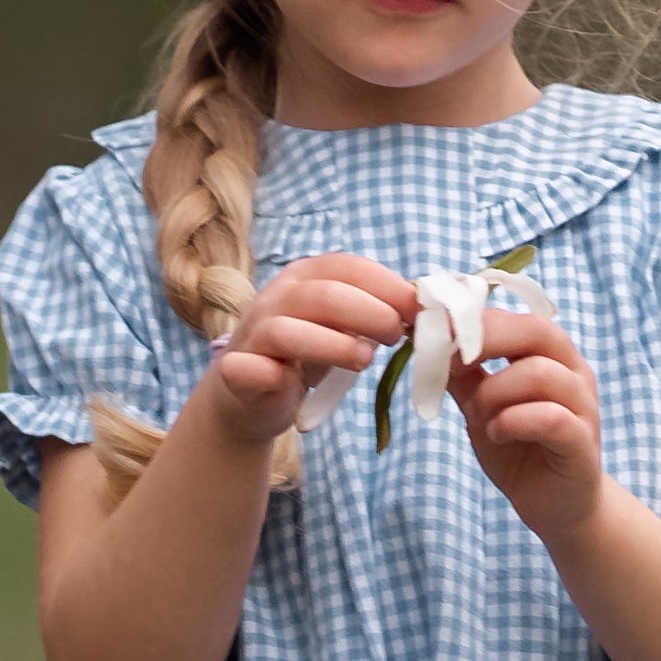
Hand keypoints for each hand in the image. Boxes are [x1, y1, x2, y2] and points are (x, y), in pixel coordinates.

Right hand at [208, 251, 414, 450]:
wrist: (251, 394)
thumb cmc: (306, 353)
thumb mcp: (342, 326)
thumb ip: (374, 314)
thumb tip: (424, 311)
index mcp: (306, 276)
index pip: (348, 267)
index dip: (387, 284)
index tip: (418, 307)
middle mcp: (278, 296)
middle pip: (325, 295)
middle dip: (370, 313)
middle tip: (398, 336)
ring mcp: (254, 332)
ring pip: (289, 330)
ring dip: (333, 345)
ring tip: (366, 361)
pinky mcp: (237, 370)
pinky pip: (249, 368)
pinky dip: (269, 374)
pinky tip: (293, 383)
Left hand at [448, 297, 605, 534]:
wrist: (557, 507)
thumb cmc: (520, 450)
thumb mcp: (482, 407)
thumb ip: (463, 377)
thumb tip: (429, 343)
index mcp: (551, 356)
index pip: (517, 318)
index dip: (475, 319)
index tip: (436, 330)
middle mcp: (573, 372)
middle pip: (537, 331)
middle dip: (486, 340)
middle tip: (452, 362)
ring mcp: (583, 406)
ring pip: (540, 373)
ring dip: (496, 392)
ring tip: (479, 416)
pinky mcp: (582, 442)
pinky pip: (550, 418)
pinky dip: (514, 421)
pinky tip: (496, 434)